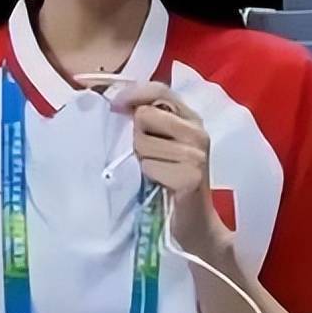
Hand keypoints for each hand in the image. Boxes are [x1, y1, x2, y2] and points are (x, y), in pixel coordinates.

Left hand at [110, 81, 229, 253]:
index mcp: (190, 117)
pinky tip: (163, 185)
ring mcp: (197, 152)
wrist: (196, 223)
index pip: (159, 89)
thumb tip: (115, 101)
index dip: (133, 93)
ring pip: (143, 142)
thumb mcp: (161, 144)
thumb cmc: (172, 181)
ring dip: (143, 160)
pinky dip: (150, 176)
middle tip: (150, 156)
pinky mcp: (192, 175)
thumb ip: (147, 119)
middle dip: (138, 136)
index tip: (114, 104)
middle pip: (145, 114)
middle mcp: (197, 130)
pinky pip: (149, 166)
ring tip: (158, 172)